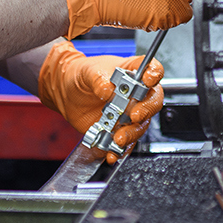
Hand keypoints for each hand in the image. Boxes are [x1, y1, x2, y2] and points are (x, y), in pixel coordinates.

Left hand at [35, 41, 164, 158]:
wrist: (68, 93)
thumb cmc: (83, 76)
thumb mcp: (88, 72)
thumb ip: (98, 79)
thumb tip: (108, 89)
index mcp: (132, 72)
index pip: (153, 70)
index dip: (154, 74)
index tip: (148, 81)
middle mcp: (136, 93)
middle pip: (153, 101)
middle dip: (146, 110)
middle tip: (134, 115)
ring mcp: (129, 113)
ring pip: (141, 125)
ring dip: (132, 133)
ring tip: (118, 138)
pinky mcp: (119, 130)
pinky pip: (125, 143)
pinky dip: (120, 150)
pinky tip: (112, 152)